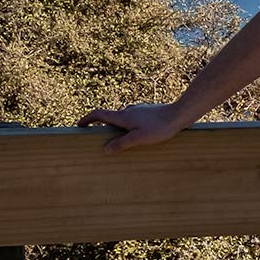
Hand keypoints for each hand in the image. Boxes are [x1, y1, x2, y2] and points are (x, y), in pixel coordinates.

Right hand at [77, 102, 191, 154]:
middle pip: (110, 117)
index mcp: (123, 116)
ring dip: (118, 128)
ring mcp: (140, 110)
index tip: (79, 125)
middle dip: (102, 127)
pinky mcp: (149, 112)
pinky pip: (134, 120)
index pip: (99, 114)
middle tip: (98, 139)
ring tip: (119, 142)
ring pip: (124, 119)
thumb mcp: (139, 139)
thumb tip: (105, 150)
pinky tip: (138, 136)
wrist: (181, 114)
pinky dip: (130, 127)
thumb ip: (121, 144)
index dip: (87, 119)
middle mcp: (129, 110)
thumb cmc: (160, 127)